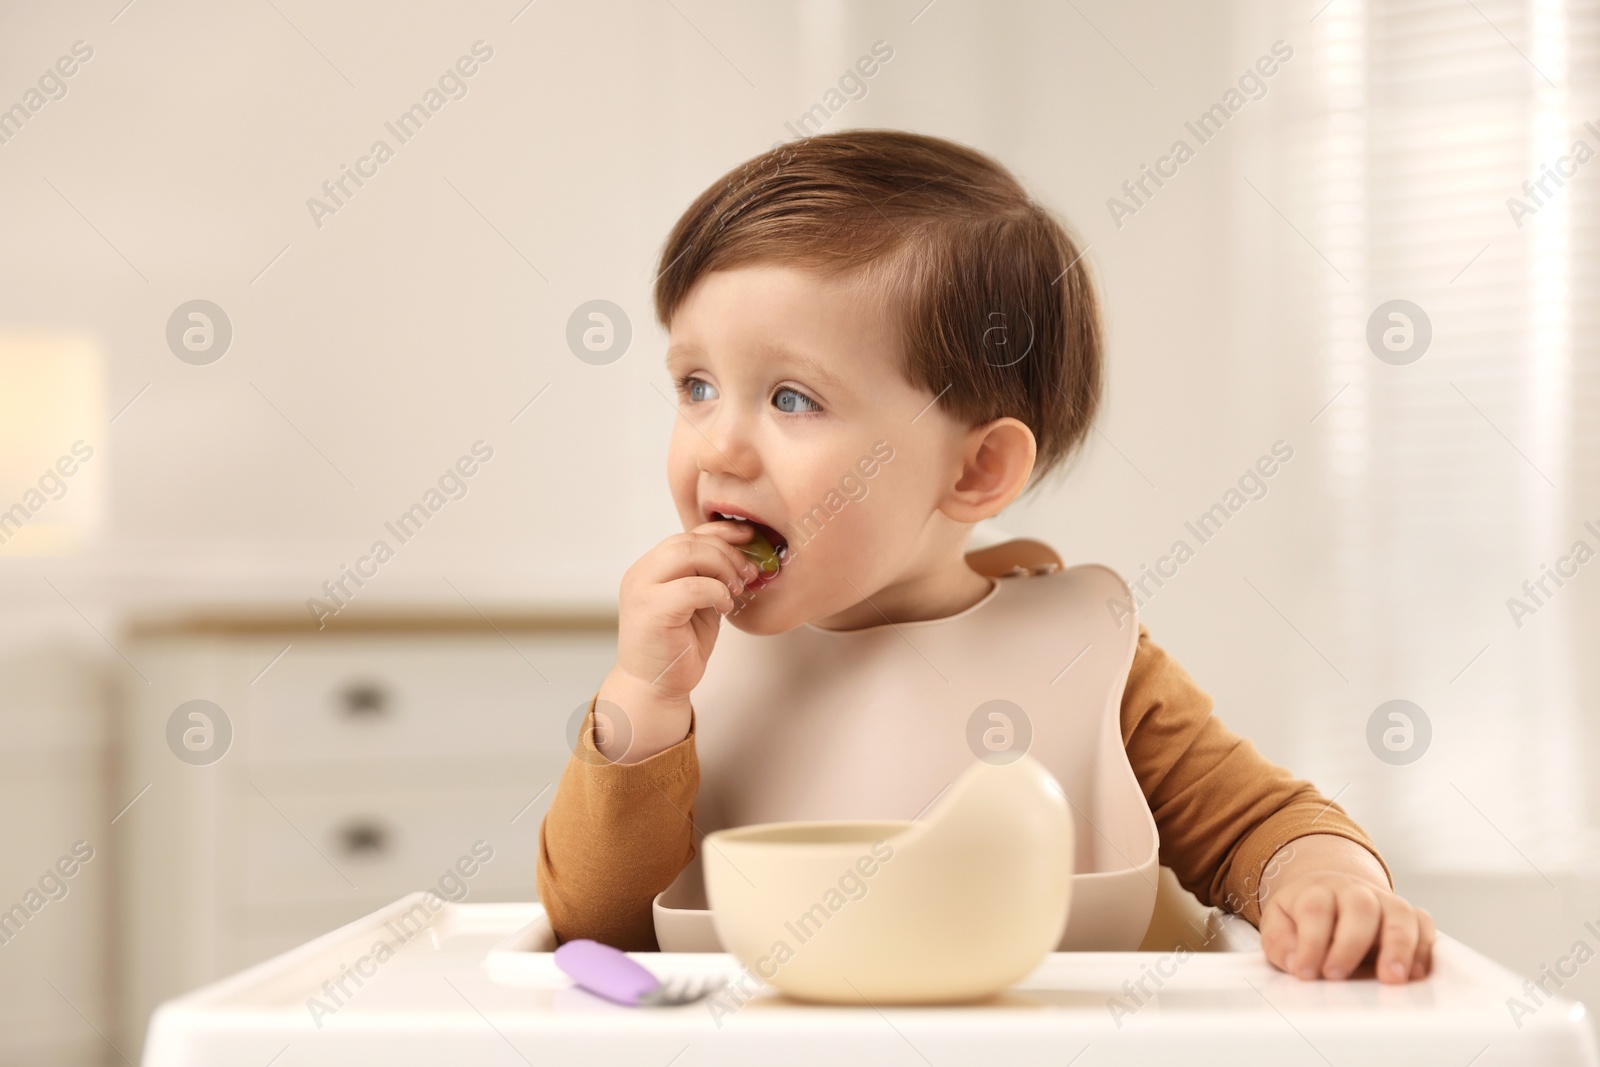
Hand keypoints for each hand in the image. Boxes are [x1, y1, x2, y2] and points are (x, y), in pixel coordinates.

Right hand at [596, 520, 760, 762]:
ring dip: (723, 568)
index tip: (750, 538)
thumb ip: (707, 577)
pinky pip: (692, 586)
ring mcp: (642, 590)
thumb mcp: (698, 603)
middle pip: (689, 540)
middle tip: (749, 574)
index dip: (721, 532)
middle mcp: (641, 574)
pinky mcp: (651, 609)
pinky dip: (716, 592)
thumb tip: (741, 552)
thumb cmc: (678, 648)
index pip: (686, 535)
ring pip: (688, 554)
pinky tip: (724, 606)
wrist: (654, 688)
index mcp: (650, 569)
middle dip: (727, 552)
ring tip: (736, 589)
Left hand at [1257, 836, 1435, 982]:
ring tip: (1391, 978)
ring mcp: (1385, 902)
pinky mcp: (1408, 917)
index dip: (1310, 942)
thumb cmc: (1302, 917)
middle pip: (1360, 907)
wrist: (1330, 895)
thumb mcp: (1278, 925)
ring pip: (1399, 913)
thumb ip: (1280, 942)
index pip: (1316, 909)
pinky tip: (1416, 973)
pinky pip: (1424, 924)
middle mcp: (1355, 891)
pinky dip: (1424, 947)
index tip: (1304, 972)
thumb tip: (1295, 961)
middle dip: (1350, 944)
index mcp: (1318, 891)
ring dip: (1398, 946)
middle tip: (1337, 976)